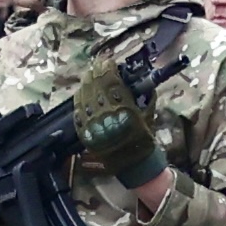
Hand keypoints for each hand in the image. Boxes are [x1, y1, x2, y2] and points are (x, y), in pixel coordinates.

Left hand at [72, 56, 166, 189]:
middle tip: (99, 65)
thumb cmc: (143, 137)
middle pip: (94, 84)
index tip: (109, 62)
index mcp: (124, 107)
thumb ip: (144, 94)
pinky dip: (79, 97)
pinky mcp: (84, 130)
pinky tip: (82, 91)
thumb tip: (140, 77)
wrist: (132, 163)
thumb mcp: (148, 113)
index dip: (107, 67)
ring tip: (91, 75)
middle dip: (96, 71)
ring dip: (87, 81)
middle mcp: (105, 113)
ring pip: (83, 94)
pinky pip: (77, 109)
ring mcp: (92, 122)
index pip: (110, 80)